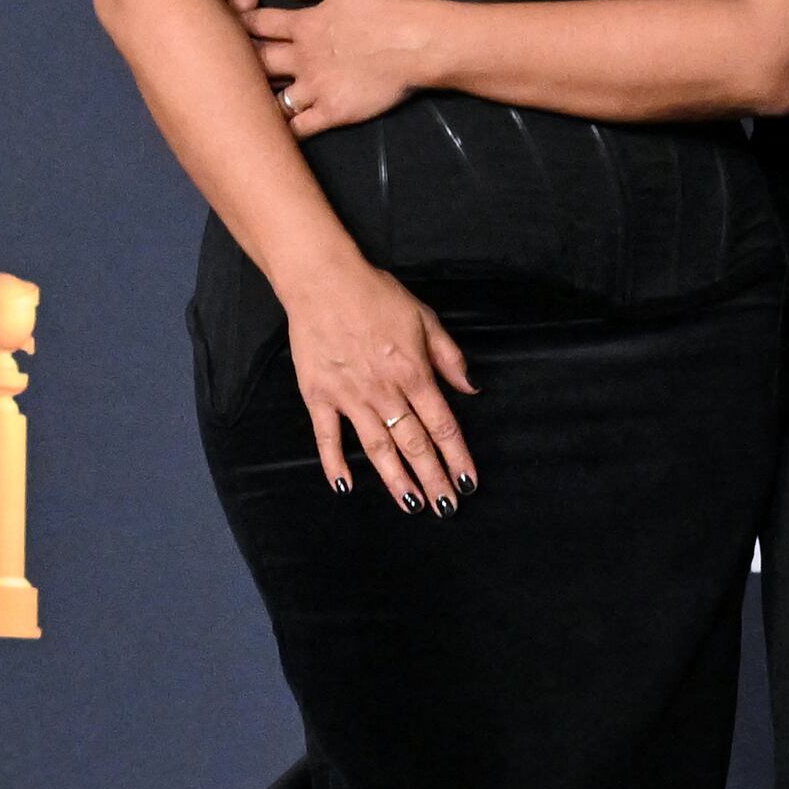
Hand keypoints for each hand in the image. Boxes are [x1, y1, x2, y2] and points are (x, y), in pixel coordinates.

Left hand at [242, 0, 446, 134]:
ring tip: (256, 103)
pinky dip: (285, 131)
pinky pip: (298, 128)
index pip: (256, 23)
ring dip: (262, 99)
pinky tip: (276, 134)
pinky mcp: (332, 112)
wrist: (418, 42)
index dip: (241, 23)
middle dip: (243, 63)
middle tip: (238, 67)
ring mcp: (315, 88)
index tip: (235, 27)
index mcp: (303, 24)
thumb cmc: (389, 6)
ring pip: (272, 98)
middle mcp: (301, 58)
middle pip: (256, 61)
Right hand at [282, 259, 478, 509]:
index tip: (468, 482)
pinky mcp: (318, 395)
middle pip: (414, 444)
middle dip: (433, 479)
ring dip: (395, 480)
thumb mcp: (426, 319)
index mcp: (414, 374)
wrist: (323, 281)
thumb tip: (471, 389)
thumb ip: (449, 358)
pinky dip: (334, 464)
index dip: (457, 457)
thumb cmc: (376, 295)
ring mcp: (349, 397)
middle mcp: (384, 392)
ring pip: (377, 448)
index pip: (442, 426)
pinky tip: (345, 488)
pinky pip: (327, 437)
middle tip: (446, 508)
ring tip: (411, 504)